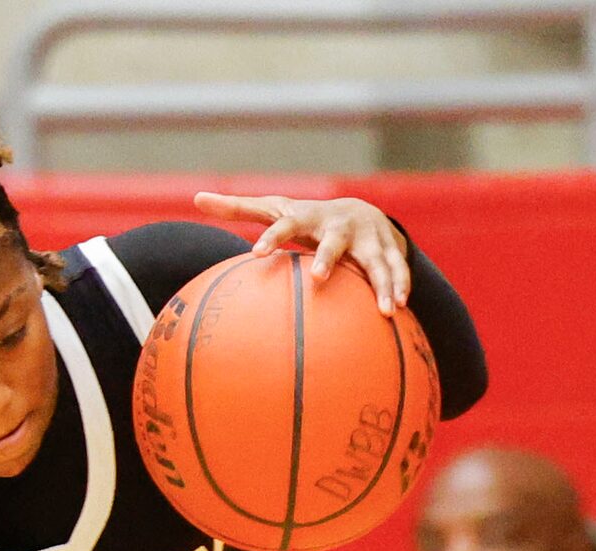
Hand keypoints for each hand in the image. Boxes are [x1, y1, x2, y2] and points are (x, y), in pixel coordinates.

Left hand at [194, 191, 411, 315]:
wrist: (359, 211)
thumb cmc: (305, 218)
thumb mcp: (274, 209)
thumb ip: (237, 208)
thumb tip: (196, 197)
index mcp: (307, 218)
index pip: (284, 224)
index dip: (270, 236)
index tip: (255, 253)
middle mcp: (338, 225)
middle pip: (333, 241)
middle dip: (327, 257)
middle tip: (319, 278)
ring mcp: (367, 236)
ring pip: (375, 258)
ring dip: (380, 281)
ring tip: (384, 308)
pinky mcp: (388, 248)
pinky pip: (395, 268)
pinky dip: (398, 284)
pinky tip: (399, 308)